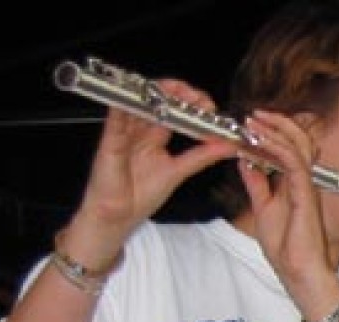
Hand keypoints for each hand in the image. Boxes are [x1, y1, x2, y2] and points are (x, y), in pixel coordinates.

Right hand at [70, 79, 237, 262]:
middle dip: (176, 93)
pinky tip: (134, 96)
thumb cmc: (142, 195)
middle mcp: (139, 130)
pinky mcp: (109, 141)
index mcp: (155, 136)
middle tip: (195, 95)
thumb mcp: (178, 172)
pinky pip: (115, 120)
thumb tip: (229, 145)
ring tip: (173, 89)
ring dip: (154, 93)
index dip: (189, 103)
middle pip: (156, 101)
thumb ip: (202, 156)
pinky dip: (123, 106)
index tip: (208, 105)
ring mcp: (124, 132)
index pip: (172, 111)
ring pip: (137, 104)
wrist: (118, 215)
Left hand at [238, 110, 338, 298]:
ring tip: (252, 121)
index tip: (249, 125)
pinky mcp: (306, 193)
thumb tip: (245, 161)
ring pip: (297, 145)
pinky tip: (258, 141)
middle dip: (276, 123)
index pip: (289, 148)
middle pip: (298, 140)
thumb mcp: (263, 209)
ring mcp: (307, 186)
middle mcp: (303, 181)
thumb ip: (257, 184)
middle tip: (252, 115)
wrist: (299, 273)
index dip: (272, 132)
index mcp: (295, 184)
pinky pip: (292, 161)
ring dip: (274, 129)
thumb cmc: (287, 249)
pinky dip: (275, 147)